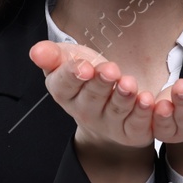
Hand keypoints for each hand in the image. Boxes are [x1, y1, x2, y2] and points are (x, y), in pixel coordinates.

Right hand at [30, 39, 164, 182]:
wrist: (107, 108)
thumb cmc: (87, 78)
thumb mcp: (68, 60)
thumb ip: (52, 55)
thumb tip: (35, 51)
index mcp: (65, 93)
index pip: (64, 85)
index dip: (72, 76)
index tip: (83, 66)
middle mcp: (85, 111)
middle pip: (91, 97)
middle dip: (100, 84)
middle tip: (109, 70)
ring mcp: (108, 123)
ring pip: (115, 110)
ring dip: (122, 97)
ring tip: (129, 84)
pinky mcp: (131, 131)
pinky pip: (136, 124)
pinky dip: (142, 113)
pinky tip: (147, 100)